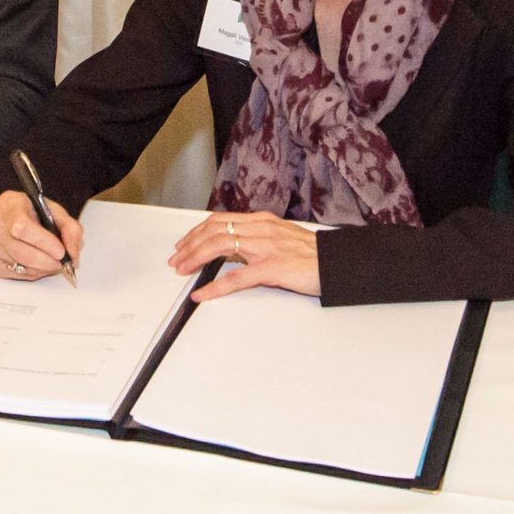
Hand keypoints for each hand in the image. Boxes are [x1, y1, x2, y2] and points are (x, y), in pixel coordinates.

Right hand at [0, 191, 84, 280]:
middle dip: (47, 261)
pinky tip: (35, 263)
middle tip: (61, 261)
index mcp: (9, 203)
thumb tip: (72, 253)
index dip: (43, 242)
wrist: (13, 217)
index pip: (21, 227)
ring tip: (50, 260)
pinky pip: (14, 275)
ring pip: (20, 266)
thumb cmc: (33, 213)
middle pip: (21, 252)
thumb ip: (70, 229)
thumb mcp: (55, 212)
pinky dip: (31, 273)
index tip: (60, 251)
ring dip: (41, 268)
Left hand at [172, 210, 319, 301]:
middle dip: (190, 244)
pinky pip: (236, 278)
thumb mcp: (281, 238)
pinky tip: (203, 294)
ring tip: (183, 271)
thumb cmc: (312, 255)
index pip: (220, 220)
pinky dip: (215, 287)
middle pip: (214, 230)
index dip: (198, 231)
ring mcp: (266, 247)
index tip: (185, 244)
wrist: (336, 263)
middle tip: (177, 259)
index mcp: (262, 221)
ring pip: (220, 247)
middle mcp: (261, 229)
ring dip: (196, 258)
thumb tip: (235, 248)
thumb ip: (259, 239)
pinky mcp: (272, 268)